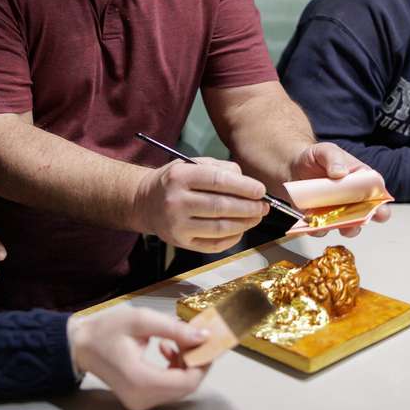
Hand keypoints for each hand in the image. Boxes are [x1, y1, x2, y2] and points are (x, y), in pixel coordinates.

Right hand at [67, 308, 208, 409]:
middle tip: (194, 337)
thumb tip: (203, 337)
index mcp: (140, 380)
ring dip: (185, 364)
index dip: (202, 362)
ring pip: (179, 388)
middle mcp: (141, 398)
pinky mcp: (140, 400)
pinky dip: (175, 370)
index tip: (207, 341)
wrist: (80, 346)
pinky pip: (168, 389)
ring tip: (174, 340)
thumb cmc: (105, 331)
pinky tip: (166, 350)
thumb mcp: (140, 320)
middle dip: (195, 361)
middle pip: (186, 387)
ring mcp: (140, 403)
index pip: (187, 381)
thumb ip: (174, 329)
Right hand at [131, 158, 267, 253]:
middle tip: (264, 206)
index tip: (260, 190)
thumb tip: (248, 183)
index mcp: (180, 177)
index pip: (218, 181)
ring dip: (244, 223)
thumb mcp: (191, 164)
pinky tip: (241, 229)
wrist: (145, 202)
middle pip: (221, 206)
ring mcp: (177, 224)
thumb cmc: (175, 181)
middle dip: (248, 207)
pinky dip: (232, 238)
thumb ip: (220, 168)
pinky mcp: (180, 242)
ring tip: (256, 217)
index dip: (244, 186)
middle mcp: (176, 201)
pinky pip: (213, 244)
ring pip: (219, 228)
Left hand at [290, 142, 392, 234]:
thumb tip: (340, 172)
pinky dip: (318, 229)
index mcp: (361, 181)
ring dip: (341, 228)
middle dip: (364, 220)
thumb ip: (334, 158)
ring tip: (331, 222)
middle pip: (366, 214)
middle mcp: (353, 199)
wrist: (291, 166)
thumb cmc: (315, 157)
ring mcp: (337, 211)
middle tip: (358, 221)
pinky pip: (322, 229)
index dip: (381, 203)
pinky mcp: (320, 219)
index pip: (377, 192)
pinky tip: (312, 222)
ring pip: (346, 226)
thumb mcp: (326, 150)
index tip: (379, 211)